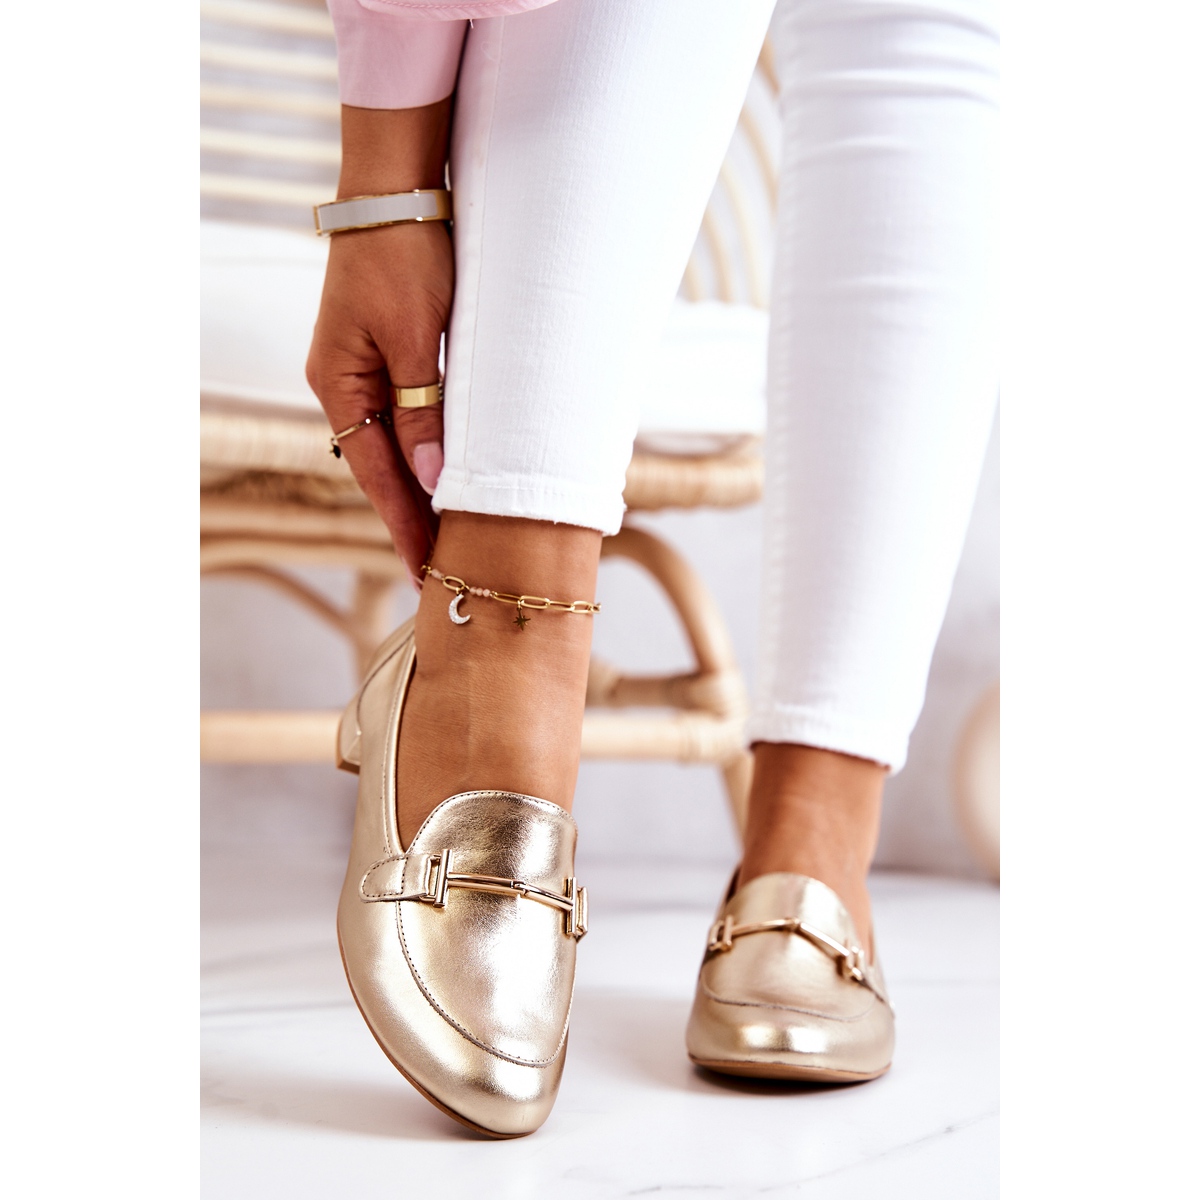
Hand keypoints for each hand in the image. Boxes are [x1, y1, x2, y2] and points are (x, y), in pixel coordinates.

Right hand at [305, 99, 452, 578]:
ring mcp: (364, 372)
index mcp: (339, 385)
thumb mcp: (417, 339)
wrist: (398, 192)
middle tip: (445, 569)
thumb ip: (422, 413)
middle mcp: (344, 386)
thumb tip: (430, 482)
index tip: (427, 569)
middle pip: (382, 468)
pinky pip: (405, 420)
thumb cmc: (403, 257)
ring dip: (421, 490)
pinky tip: (446, 478)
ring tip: (450, 538)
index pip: (377, 475)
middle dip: (413, 518)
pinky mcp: (387, 357)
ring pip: (396, 448)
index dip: (404, 524)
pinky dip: (427, 452)